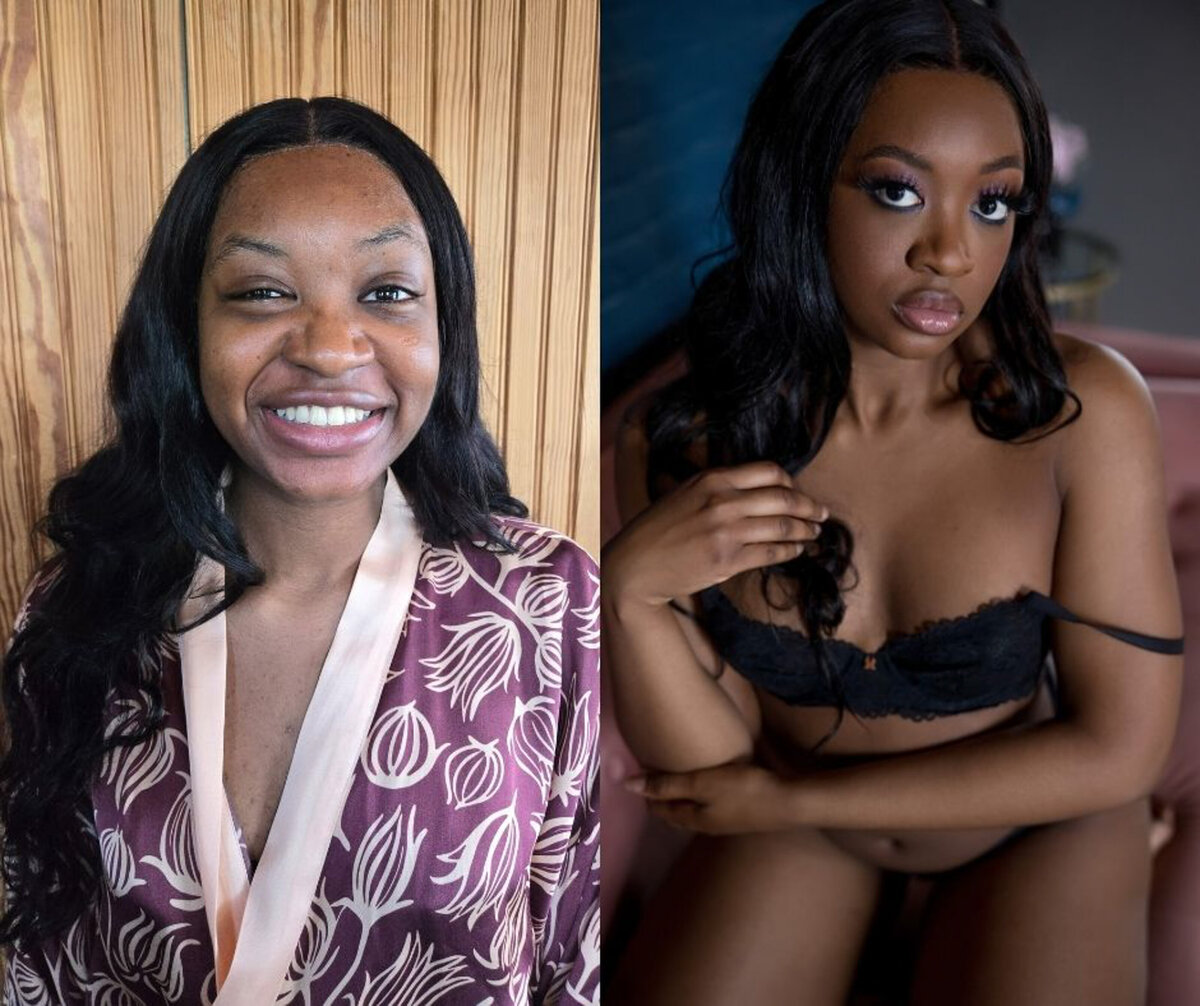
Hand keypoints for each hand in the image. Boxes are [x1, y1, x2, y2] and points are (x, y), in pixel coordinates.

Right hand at [603, 462, 826, 606]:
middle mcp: (722, 501)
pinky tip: (796, 552)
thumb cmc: (659, 529)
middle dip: (809, 508)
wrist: (636, 565)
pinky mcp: (727, 560)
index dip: (792, 483)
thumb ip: (720, 488)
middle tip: (822, 515)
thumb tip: (760, 491)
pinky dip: (789, 551)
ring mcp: (726, 531)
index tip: (799, 493)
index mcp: (713, 479)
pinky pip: (771, 553)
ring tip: (813, 534)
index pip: (769, 472)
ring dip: (805, 531)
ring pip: (782, 527)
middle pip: (783, 498)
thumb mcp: (686, 493)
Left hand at [626, 762, 797, 833]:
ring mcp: (727, 823)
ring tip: (675, 783)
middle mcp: (707, 826)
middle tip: (651, 782)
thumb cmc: (743, 790)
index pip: (662, 810)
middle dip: (662, 801)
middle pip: (677, 814)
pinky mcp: (742, 816)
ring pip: (695, 812)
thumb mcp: (701, 782)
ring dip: (681, 800)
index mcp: (694, 820)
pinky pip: (711, 808)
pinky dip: (700, 798)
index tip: (638, 779)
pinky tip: (708, 788)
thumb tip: (627, 785)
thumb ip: (666, 783)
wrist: (790, 803)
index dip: (648, 796)